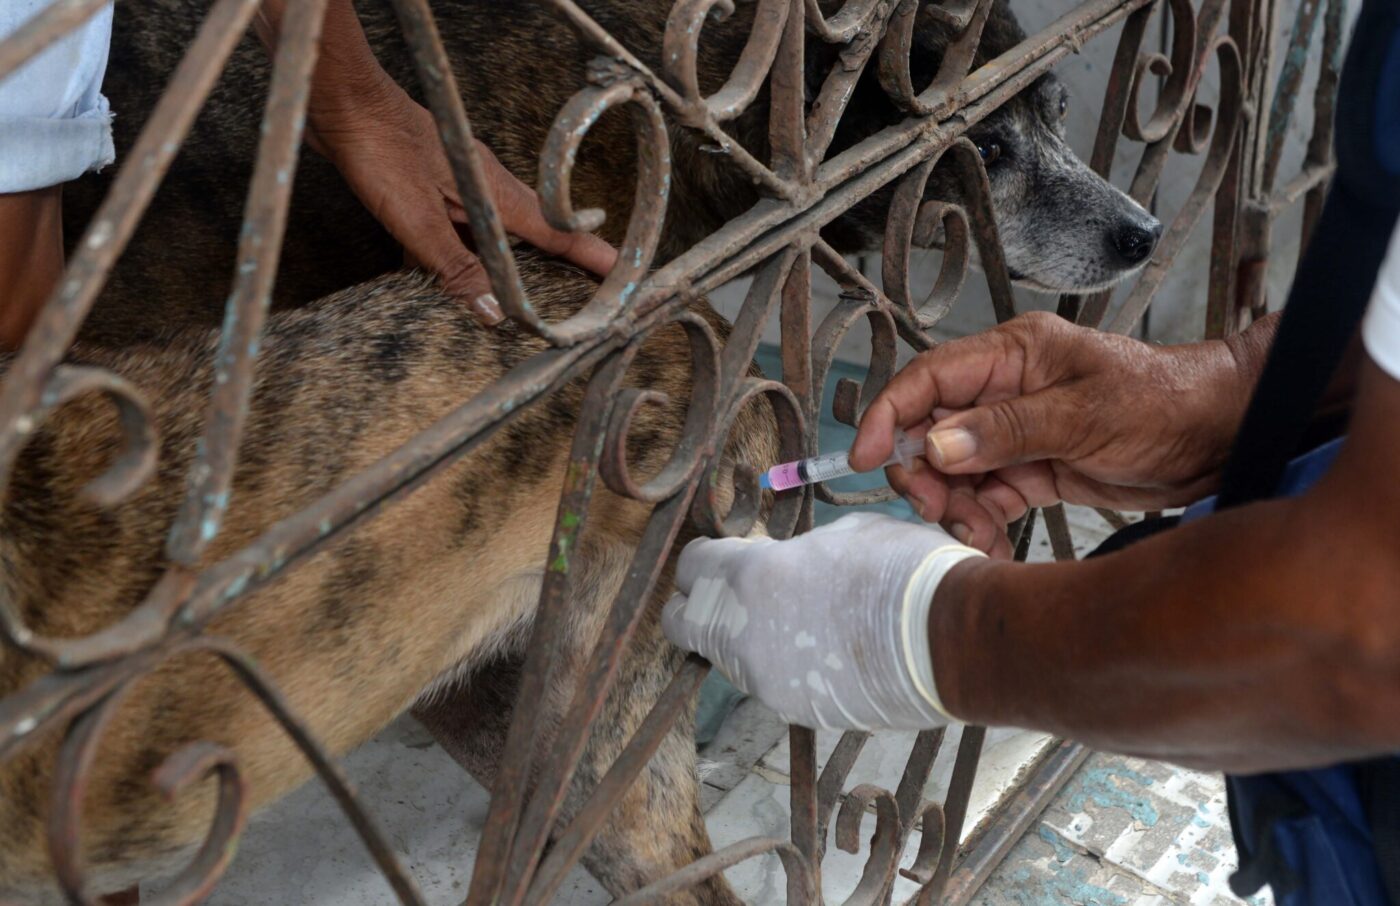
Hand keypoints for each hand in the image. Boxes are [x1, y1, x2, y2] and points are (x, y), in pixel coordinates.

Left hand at [257, 0, 617, 324]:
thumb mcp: (417, 222)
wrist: (343, 101)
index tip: (619, 276)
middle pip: (539, 231)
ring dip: (513, 256)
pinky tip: (450, 264)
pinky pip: (466, 221)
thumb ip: (456, 268)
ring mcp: (464, 181)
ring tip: (527, 289)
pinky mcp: (436, 180)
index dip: (590, 257)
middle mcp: (489, 186)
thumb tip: (495, 313)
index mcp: (497, 196)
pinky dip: (468, 245)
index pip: (557, 234)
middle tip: (588, 288)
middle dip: (565, 259)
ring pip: (500, 228)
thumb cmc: (381, 152)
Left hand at [662, 513, 983, 730]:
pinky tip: (827, 652)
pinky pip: (774, 684)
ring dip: (747, 638)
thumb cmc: (901, 570)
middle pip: (685, 623)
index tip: (721, 557)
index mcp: (748, 577)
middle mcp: (742, 634)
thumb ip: (796, 553)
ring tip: (797, 621)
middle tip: (735, 595)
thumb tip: (789, 561)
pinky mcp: (797, 711)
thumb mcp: (842, 535)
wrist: (951, 638)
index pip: (691, 568)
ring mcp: (766, 681)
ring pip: (729, 657)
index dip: (705, 560)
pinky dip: (787, 668)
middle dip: (700, 608)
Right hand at [849, 312, 1254, 556]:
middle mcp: (1008, 390)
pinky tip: (994, 545)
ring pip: (956, 472)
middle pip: (933, 432)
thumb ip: (1006, 430)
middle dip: (925, 474)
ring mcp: (1019, 432)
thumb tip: (938, 444)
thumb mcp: (1083, 414)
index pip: (929, 379)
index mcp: (1013, 355)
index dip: (889, 415)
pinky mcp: (1036, 469)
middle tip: (937, 507)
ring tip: (977, 533)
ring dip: (954, 507)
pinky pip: (988, 498)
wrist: (1220, 437)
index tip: (865, 456)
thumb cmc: (1164, 401)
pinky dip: (982, 524)